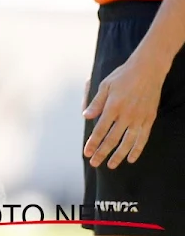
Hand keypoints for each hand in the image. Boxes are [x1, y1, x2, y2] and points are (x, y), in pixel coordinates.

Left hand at [82, 53, 167, 168]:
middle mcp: (126, 115)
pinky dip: (137, 150)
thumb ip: (96, 102)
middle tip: (94, 164)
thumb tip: (86, 116)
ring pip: (128, 142)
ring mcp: (139, 118)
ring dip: (118, 155)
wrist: (147, 70)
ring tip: (111, 165)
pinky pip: (143, 138)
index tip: (86, 153)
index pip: (100, 130)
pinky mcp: (149, 119)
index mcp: (113, 106)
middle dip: (102, 152)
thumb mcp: (104, 85)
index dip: (93, 143)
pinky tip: (131, 158)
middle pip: (112, 139)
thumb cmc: (122, 76)